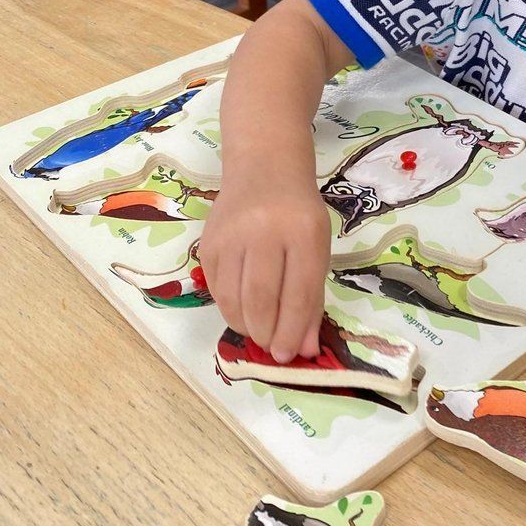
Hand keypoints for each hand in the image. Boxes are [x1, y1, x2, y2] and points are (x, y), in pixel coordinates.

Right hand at [198, 168, 329, 361]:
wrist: (264, 169)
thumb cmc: (298, 214)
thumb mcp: (318, 249)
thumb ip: (311, 299)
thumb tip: (304, 349)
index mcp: (303, 232)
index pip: (297, 294)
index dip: (292, 331)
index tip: (289, 355)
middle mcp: (264, 232)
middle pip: (260, 300)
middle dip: (267, 334)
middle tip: (272, 348)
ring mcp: (231, 236)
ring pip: (234, 299)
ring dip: (247, 327)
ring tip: (259, 332)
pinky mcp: (207, 243)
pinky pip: (217, 289)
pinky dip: (230, 309)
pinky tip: (243, 311)